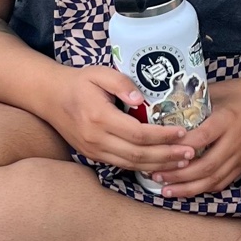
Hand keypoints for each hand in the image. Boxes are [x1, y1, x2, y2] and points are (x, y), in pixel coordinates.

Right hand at [39, 64, 199, 176]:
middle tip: (191, 153)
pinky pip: (122, 165)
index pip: (138, 134)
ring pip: (131, 164)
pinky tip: (160, 165)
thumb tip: (140, 98)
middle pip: (138, 155)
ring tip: (182, 163)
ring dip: (158, 166)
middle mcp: (96, 139)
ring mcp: (93, 150)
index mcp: (100, 117)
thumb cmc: (78, 82)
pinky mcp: (93, 155)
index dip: (162, 136)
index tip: (183, 132)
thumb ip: (121, 82)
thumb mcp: (99, 73)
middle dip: (167, 156)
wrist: (49, 97)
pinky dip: (143, 167)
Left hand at [154, 74, 240, 200]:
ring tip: (167, 191)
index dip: (180, 147)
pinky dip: (205, 189)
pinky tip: (189, 190)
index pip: (201, 138)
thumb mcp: (220, 90)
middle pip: (206, 166)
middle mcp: (235, 140)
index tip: (159, 150)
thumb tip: (169, 107)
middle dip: (179, 175)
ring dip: (189, 188)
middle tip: (156, 176)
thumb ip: (196, 100)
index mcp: (227, 119)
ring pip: (214, 179)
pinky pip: (224, 181)